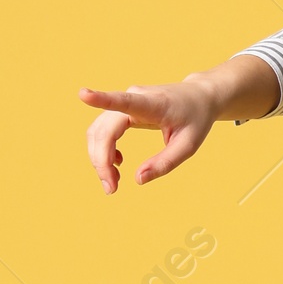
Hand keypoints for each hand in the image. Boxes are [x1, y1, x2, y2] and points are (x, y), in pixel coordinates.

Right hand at [80, 77, 215, 192]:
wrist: (199, 97)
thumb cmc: (196, 119)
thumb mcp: (188, 145)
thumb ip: (165, 163)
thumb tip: (138, 180)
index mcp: (153, 103)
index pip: (123, 101)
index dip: (101, 99)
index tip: (83, 94)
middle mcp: (134, 97)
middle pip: (104, 131)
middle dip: (101, 161)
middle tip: (111, 189)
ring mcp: (125, 101)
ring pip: (98, 131)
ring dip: (99, 158)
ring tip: (113, 182)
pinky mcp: (122, 109)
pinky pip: (103, 130)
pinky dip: (104, 150)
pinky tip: (118, 163)